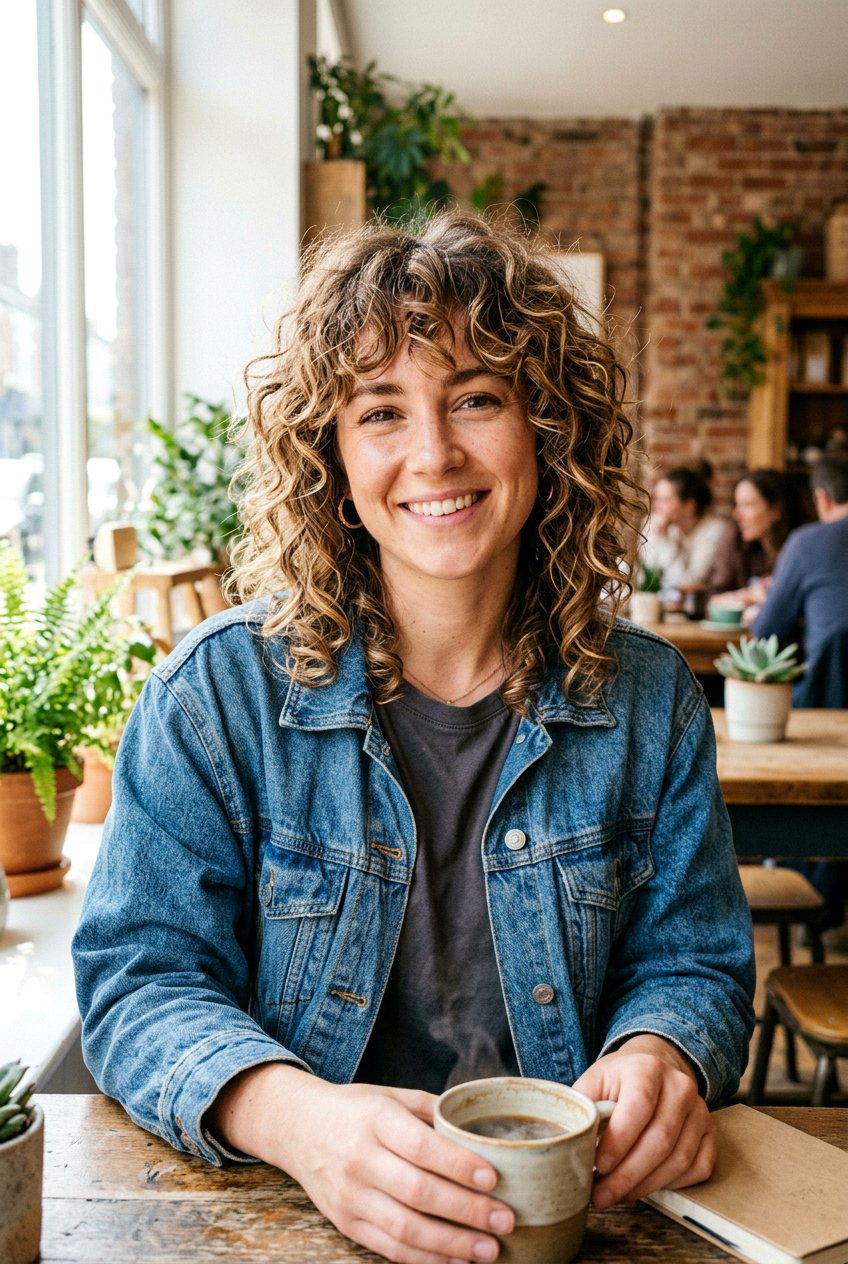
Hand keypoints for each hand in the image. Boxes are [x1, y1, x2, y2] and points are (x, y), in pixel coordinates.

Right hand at [208, 1064, 513, 1262]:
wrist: (298, 1127)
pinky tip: (456, 1260)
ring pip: (405, 1228)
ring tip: (489, 1250)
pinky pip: (389, 1248)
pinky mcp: (346, 1223)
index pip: (419, 1146)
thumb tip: (482, 1132)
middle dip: (466, 1210)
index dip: (457, 1164)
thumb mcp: (391, 1096)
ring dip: (452, 1244)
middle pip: (417, 1192)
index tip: (493, 1178)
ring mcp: (350, 1196)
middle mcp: (360, 1159)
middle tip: (505, 1220)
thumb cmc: (356, 1109)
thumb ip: (433, 1111)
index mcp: (376, 1120)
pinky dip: (425, 1259)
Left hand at [571, 1034, 714, 1209]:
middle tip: (601, 1196)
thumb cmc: (620, 1079)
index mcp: (647, 1068)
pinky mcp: (710, 1133)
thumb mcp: (595, 1081)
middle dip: (627, 1176)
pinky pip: (696, 1168)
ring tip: (617, 1196)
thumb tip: (570, 1144)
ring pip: (678, 1159)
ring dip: (645, 1186)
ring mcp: (700, 1111)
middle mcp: (680, 1087)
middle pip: (660, 1140)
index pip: (638, 1108)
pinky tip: (645, 1187)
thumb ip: (584, 1109)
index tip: (597, 1166)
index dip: (618, 1142)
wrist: (656, 1065)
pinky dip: (670, 1184)